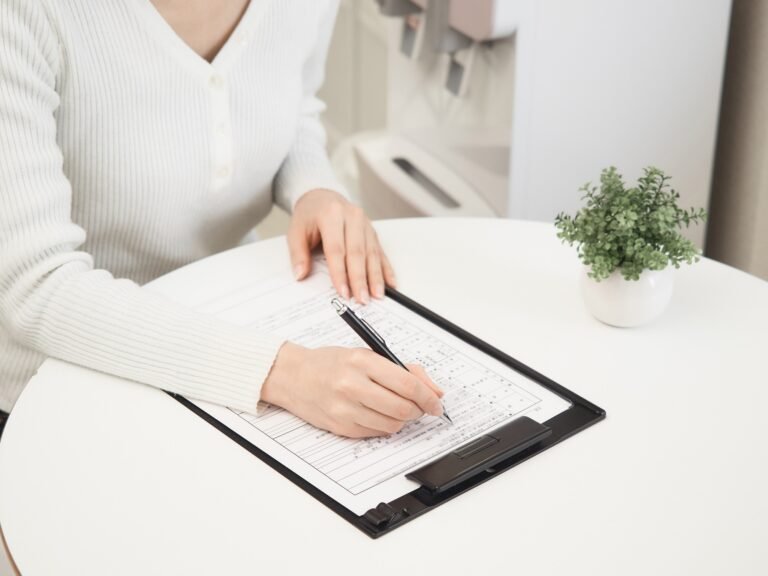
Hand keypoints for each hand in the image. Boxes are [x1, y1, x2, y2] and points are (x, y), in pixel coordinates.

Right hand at [261, 342, 444, 437]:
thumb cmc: (330, 363)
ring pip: (392, 425)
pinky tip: (377, 414)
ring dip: (402, 419)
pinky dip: (384, 426)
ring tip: (396, 408)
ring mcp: (345, 409)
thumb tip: (434, 390)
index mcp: (362, 362)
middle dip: (418, 410)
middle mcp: (352, 385)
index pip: (407, 384)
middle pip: (402, 408)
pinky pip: (376, 433)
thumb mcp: (366, 355)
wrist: (292, 376)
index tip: (436, 402)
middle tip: (420, 407)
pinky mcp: (340, 427)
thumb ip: (403, 370)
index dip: (428, 397)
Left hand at [288, 189, 395, 302]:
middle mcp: (352, 216)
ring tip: (377, 295)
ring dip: (375, 276)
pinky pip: (381, 252)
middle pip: (357, 252)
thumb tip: (300, 275)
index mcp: (331, 214)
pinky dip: (386, 269)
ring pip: (372, 253)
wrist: (322, 198)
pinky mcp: (373, 231)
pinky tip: (390, 282)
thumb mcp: (296, 231)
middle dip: (360, 278)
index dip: (340, 272)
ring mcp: (365, 224)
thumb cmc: (310, 216)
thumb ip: (298, 253)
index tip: (343, 291)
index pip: (336, 248)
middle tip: (362, 299)